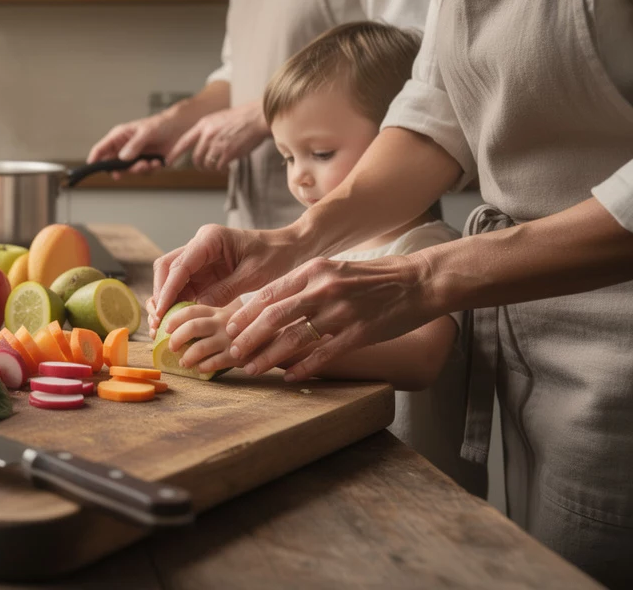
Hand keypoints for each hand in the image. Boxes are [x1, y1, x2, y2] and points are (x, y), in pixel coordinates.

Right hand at [87, 109, 192, 176]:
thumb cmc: (160, 125)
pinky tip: (158, 162)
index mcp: (118, 137)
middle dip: (124, 170)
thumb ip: (134, 145)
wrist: (178, 129)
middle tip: (134, 167)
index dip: (94, 159)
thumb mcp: (146, 132)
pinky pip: (143, 173)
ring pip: (129, 172)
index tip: (91, 167)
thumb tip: (123, 158)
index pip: (101, 150)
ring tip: (150, 163)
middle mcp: (124, 149)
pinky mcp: (145, 164)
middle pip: (113, 166)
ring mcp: (134, 157)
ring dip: (140, 169)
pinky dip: (151, 169)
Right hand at [149, 223, 307, 330]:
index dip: (167, 290)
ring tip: (161, 326)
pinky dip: (177, 302)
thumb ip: (225, 290)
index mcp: (210, 239)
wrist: (292, 249)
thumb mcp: (254, 275)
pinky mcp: (205, 271)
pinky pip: (184, 286)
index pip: (179, 265)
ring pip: (171, 278)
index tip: (160, 312)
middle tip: (158, 322)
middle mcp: (200, 245)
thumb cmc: (277, 256)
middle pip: (167, 268)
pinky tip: (175, 320)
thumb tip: (196, 307)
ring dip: (165, 300)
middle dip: (160, 295)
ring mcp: (201, 258)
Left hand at [161, 303, 244, 373]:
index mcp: (219, 311)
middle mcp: (223, 323)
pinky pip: (214, 363)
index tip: (166, 328)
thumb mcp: (231, 318)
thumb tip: (182, 328)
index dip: (175, 319)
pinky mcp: (237, 356)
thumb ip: (212, 319)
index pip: (191, 310)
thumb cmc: (249, 330)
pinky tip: (200, 369)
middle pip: (192, 327)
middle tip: (171, 347)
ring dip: (187, 356)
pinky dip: (203, 366)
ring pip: (200, 347)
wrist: (276, 341)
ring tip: (183, 363)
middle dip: (176, 338)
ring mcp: (230, 339)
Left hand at [177, 101, 268, 171]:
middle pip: (195, 157)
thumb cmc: (239, 119)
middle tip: (203, 167)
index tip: (168, 161)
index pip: (184, 141)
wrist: (255, 118)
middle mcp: (208, 134)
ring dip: (211, 168)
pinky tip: (226, 166)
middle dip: (199, 165)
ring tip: (217, 165)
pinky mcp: (228, 153)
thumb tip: (199, 143)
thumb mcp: (217, 119)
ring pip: (206, 164)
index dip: (174, 153)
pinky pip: (218, 167)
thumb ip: (206, 130)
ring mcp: (217, 144)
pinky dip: (221, 169)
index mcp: (203, 125)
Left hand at [225, 253, 439, 381]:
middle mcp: (323, 289)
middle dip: (249, 338)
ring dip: (269, 356)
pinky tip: (290, 378)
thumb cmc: (371, 277)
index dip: (244, 314)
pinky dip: (303, 368)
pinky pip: (324, 354)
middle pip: (273, 316)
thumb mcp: (332, 270)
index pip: (268, 294)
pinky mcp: (360, 333)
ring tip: (253, 369)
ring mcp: (342, 312)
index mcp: (313, 271)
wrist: (418, 281)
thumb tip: (270, 305)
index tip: (230, 329)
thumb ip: (303, 285)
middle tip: (234, 353)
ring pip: (294, 338)